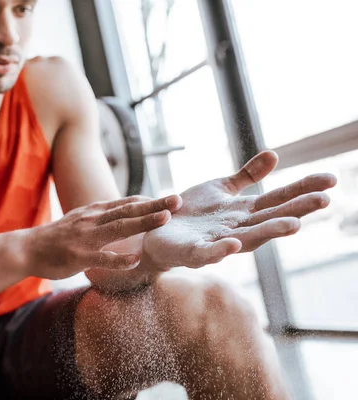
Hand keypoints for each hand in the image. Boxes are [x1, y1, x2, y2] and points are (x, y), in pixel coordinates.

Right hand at [25, 195, 180, 279]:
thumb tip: (125, 213)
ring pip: (119, 228)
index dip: (150, 200)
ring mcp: (86, 238)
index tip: (171, 198)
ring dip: (143, 222)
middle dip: (155, 205)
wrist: (27, 248)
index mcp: (94, 212)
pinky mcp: (78, 256)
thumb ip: (102, 217)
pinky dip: (118, 259)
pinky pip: (101, 258)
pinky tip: (134, 260)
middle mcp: (93, 220)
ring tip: (165, 218)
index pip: (127, 203)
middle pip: (129, 210)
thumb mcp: (81, 219)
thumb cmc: (57, 237)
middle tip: (178, 199)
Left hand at [142, 150, 336, 268]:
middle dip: (296, 211)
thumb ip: (247, 176)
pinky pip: (207, 253)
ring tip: (293, 225)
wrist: (154, 231)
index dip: (303, 190)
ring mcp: (214, 242)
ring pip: (247, 239)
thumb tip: (275, 154)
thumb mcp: (220, 189)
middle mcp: (235, 229)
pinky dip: (221, 250)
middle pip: (270, 219)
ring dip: (269, 232)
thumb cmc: (190, 214)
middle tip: (324, 200)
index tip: (330, 180)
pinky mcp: (191, 252)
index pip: (278, 199)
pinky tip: (234, 243)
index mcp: (243, 212)